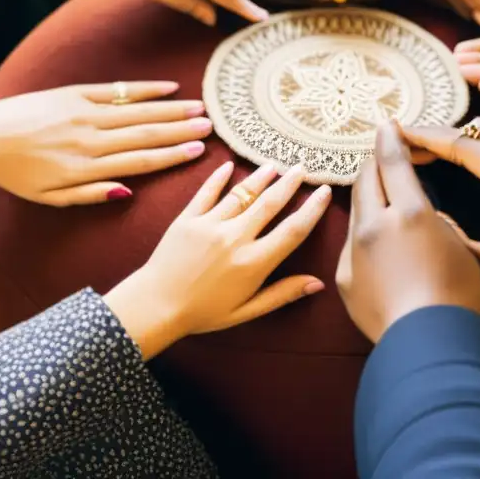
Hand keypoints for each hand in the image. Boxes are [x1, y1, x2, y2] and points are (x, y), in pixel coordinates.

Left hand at [0, 81, 212, 205]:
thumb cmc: (17, 174)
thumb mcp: (51, 198)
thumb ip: (91, 195)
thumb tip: (128, 191)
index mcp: (87, 167)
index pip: (141, 160)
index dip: (173, 155)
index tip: (199, 150)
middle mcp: (92, 139)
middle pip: (147, 133)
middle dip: (182, 130)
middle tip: (211, 126)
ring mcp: (85, 113)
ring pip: (138, 111)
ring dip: (172, 109)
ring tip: (199, 108)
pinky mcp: (75, 94)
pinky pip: (116, 90)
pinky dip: (144, 89)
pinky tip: (168, 88)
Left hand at [105, 162, 330, 358]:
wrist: (154, 306)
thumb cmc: (202, 314)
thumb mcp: (246, 311)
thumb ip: (282, 295)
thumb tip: (318, 283)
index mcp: (253, 263)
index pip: (292, 230)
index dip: (312, 209)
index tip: (325, 192)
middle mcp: (234, 239)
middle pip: (270, 204)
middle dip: (290, 184)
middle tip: (303, 168)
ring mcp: (210, 225)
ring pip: (242, 194)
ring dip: (261, 177)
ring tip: (274, 165)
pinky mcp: (187, 219)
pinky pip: (207, 193)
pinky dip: (219, 178)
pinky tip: (229, 166)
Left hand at [336, 122, 479, 342]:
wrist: (426, 345)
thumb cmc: (457, 298)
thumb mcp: (462, 248)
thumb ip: (438, 224)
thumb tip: (425, 217)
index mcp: (411, 212)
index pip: (393, 163)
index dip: (389, 139)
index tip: (386, 125)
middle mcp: (376, 224)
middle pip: (367, 179)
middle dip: (373, 162)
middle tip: (380, 153)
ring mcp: (355, 250)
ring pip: (356, 210)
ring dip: (366, 198)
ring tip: (377, 195)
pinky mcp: (344, 276)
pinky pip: (351, 244)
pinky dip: (363, 235)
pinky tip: (375, 243)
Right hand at [403, 108, 479, 274]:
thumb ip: (469, 247)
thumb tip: (435, 228)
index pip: (451, 142)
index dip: (416, 137)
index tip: (389, 133)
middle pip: (463, 126)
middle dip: (434, 135)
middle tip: (408, 149)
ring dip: (461, 132)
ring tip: (441, 153)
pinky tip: (477, 153)